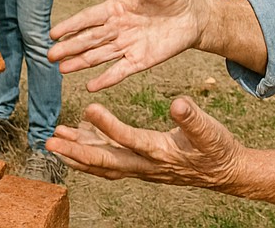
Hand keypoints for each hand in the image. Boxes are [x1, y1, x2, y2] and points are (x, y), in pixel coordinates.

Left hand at [47, 97, 244, 189]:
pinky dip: (89, 153)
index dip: (108, 126)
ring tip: (53, 140)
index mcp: (160, 152)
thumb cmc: (217, 149)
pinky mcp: (139, 163)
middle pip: (105, 161)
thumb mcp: (210, 130)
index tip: (88, 107)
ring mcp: (140, 167)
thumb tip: (178, 102)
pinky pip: (109, 162)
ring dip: (76, 154)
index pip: (129, 140)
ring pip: (102, 164)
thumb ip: (192, 118)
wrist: (224, 172)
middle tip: (50, 140)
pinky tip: (76, 139)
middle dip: (75, 151)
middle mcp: (145, 165)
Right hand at [49, 0, 206, 90]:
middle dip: (70, 47)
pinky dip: (106, 79)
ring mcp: (127, 46)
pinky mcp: (140, 60)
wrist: (193, 15)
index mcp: (115, 8)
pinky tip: (90, 86)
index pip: (88, 18)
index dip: (71, 25)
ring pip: (99, 55)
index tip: (53, 33)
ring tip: (61, 69)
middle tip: (49, 55)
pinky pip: (120, 71)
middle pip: (89, 39)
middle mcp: (117, 28)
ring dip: (81, 62)